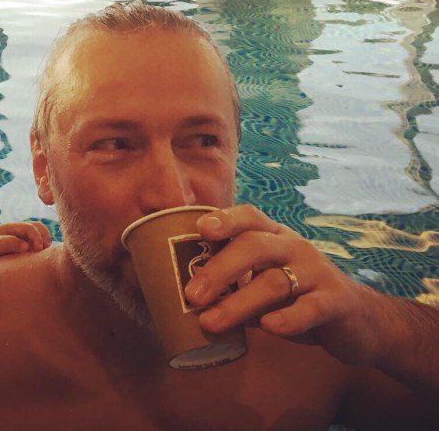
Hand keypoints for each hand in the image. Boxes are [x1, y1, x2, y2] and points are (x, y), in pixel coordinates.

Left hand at [0, 221, 52, 259]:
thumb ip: (10, 243)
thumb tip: (27, 246)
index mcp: (12, 227)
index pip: (31, 227)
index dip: (37, 237)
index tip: (38, 250)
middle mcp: (16, 230)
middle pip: (37, 227)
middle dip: (44, 236)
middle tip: (46, 249)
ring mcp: (17, 237)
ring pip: (36, 235)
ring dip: (42, 241)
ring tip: (44, 254)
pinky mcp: (17, 246)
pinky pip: (31, 244)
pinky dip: (37, 248)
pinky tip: (37, 258)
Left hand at [183, 205, 384, 365]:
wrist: (358, 320)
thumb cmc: (297, 297)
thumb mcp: (263, 285)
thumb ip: (234, 287)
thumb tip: (186, 298)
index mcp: (274, 236)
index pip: (249, 216)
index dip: (225, 219)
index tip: (200, 230)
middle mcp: (294, 247)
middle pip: (254, 246)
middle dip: (220, 269)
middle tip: (192, 295)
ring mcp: (317, 272)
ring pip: (275, 281)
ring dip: (239, 303)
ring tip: (211, 322)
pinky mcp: (337, 302)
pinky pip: (311, 307)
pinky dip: (289, 318)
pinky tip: (269, 328)